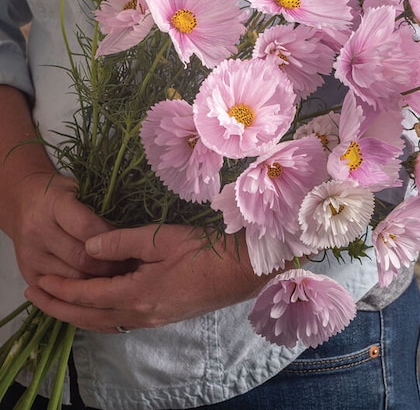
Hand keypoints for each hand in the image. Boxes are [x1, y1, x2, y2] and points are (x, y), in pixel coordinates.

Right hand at [7, 171, 123, 284]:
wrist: (24, 202)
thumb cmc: (62, 194)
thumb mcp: (82, 189)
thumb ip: (102, 208)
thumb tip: (132, 232)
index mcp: (54, 205)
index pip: (87, 228)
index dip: (113, 238)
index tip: (132, 243)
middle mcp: (38, 231)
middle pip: (81, 258)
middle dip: (111, 265)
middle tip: (133, 267)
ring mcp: (31, 255)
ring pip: (73, 278)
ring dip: (99, 281)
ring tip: (122, 277)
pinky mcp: (28, 273)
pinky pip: (60, 290)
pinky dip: (83, 290)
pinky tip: (101, 285)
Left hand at [24, 224, 267, 332]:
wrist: (241, 271)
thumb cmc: (204, 251)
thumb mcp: (162, 239)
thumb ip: (121, 242)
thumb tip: (88, 248)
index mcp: (136, 295)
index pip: (86, 296)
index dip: (59, 289)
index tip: (37, 281)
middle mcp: (140, 314)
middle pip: (88, 318)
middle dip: (58, 308)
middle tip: (35, 295)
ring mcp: (153, 319)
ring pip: (104, 323)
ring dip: (77, 314)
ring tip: (59, 301)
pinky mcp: (164, 316)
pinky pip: (120, 321)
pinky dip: (99, 315)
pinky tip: (99, 304)